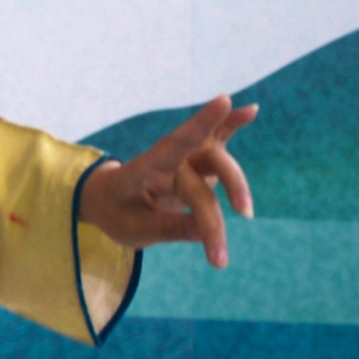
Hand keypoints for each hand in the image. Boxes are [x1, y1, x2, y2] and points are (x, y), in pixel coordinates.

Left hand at [85, 94, 258, 266]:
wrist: (106, 200)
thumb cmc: (116, 213)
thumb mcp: (131, 230)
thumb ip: (166, 228)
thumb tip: (203, 232)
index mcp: (141, 171)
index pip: (171, 146)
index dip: (198, 124)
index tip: (223, 100)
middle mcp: (164, 160)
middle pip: (198, 183)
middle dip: (211, 219)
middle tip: (218, 259)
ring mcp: (181, 158)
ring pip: (217, 164)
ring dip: (236, 187)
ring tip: (246, 214)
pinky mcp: (195, 162)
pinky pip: (215, 141)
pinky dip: (232, 125)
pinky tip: (252, 110)